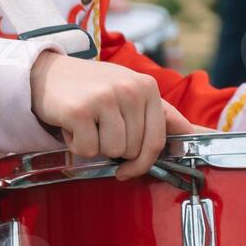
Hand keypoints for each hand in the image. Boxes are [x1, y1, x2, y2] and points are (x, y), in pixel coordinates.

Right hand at [29, 52, 195, 179]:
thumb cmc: (92, 88)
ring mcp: (105, 98)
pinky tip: (72, 126)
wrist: (48, 74)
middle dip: (113, 148)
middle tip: (98, 128)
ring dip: (95, 146)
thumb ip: (163, 114)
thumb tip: (197, 133)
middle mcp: (130, 90)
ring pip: (112, 151)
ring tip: (86, 125)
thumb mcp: (131, 92)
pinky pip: (88, 150)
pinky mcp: (80, 110)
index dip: (143, 163)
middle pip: (132, 150)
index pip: (155, 141)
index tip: (129, 170)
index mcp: (147, 87)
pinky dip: (76, 145)